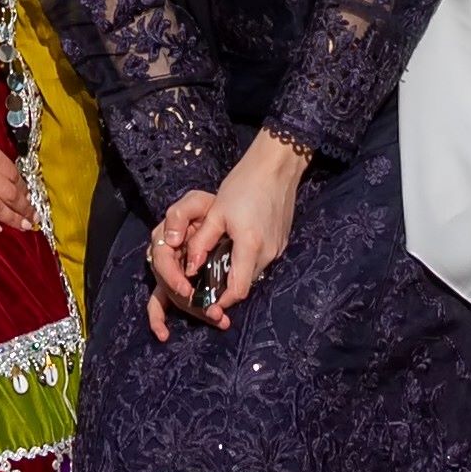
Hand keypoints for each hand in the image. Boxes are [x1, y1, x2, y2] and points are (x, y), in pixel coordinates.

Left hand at [144, 134, 307, 338]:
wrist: (276, 166)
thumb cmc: (244, 184)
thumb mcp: (216, 212)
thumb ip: (202, 242)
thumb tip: (189, 267)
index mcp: (250, 246)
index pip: (237, 290)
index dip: (221, 301)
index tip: (207, 304)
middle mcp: (268, 252)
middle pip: (245, 283)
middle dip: (226, 288)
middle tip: (206, 284)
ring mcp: (277, 248)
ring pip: (253, 272)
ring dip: (236, 273)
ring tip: (217, 265)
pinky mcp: (280, 242)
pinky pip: (261, 260)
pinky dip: (246, 261)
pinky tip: (234, 249)